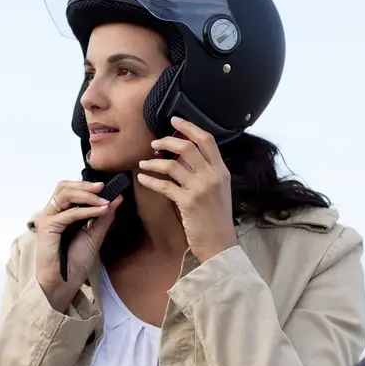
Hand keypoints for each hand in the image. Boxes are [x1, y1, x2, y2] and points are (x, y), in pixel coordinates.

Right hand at [34, 180, 124, 310]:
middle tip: (105, 187)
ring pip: (65, 194)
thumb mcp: (95, 235)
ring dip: (87, 194)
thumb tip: (117, 198)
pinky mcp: (47, 227)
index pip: (71, 189)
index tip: (110, 187)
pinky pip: (69, 213)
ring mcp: (48, 218)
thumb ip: (104, 216)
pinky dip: (87, 210)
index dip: (88, 186)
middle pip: (65, 186)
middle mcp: (53, 213)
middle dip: (86, 185)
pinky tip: (101, 211)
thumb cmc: (75, 262)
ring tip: (104, 200)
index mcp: (62, 213)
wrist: (64, 283)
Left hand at [137, 116, 236, 262]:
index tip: (175, 120)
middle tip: (154, 143)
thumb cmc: (217, 219)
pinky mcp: (188, 202)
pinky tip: (143, 178)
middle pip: (187, 147)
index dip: (189, 127)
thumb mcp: (218, 192)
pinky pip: (164, 185)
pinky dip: (150, 180)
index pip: (207, 140)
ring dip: (154, 162)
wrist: (220, 244)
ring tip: (144, 163)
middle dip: (167, 141)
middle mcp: (213, 176)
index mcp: (222, 171)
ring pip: (172, 164)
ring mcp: (200, 189)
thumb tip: (184, 158)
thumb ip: (206, 173)